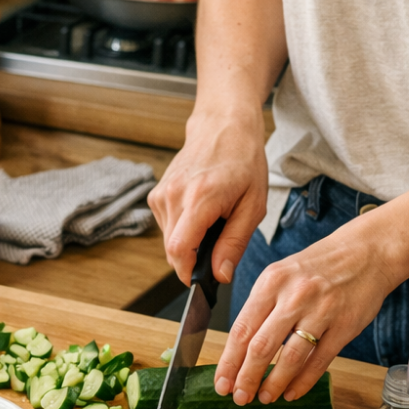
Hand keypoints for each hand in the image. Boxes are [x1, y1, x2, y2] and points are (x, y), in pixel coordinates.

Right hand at [148, 108, 268, 286]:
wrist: (223, 127)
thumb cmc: (243, 162)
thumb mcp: (252, 206)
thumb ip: (234, 243)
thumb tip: (220, 275)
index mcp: (200, 197)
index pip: (179, 250)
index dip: (188, 273)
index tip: (201, 282)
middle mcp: (173, 195)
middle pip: (172, 250)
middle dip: (194, 259)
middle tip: (219, 245)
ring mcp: (161, 194)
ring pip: (169, 241)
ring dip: (190, 243)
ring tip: (213, 221)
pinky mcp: (156, 194)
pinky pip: (167, 227)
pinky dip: (183, 230)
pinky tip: (200, 212)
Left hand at [214, 220, 397, 403]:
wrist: (367, 252)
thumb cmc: (319, 266)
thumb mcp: (281, 274)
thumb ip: (261, 306)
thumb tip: (240, 348)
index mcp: (271, 282)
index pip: (241, 329)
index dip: (229, 361)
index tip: (221, 382)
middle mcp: (294, 296)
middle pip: (261, 346)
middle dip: (246, 377)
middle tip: (240, 397)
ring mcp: (321, 311)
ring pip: (290, 357)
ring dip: (274, 383)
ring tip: (265, 397)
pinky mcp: (344, 326)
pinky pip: (319, 360)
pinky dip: (303, 381)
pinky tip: (292, 392)